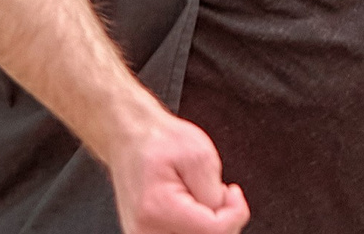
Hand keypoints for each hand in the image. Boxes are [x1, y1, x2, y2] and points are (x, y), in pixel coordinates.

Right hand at [103, 105, 250, 233]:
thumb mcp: (198, 154)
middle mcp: (145, 230)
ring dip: (207, 224)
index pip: (214, 231)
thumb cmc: (158, 141)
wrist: (129, 138)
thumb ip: (213, 191)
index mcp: (158, 208)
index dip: (234, 212)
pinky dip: (194, 226)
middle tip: (217, 191)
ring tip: (199, 195)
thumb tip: (224, 215)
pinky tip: (190, 207)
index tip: (233, 192)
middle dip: (221, 218)